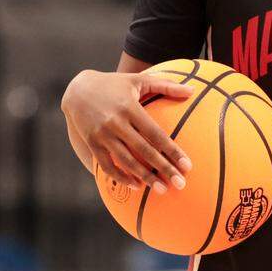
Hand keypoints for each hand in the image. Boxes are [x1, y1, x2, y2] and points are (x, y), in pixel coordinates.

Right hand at [61, 69, 193, 193]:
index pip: (155, 133)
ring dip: (145, 177)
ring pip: (126, 161)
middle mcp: (116, 122)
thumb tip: (192, 90)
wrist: (78, 89)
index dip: (172, 150)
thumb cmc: (115, 84)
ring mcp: (102, 134)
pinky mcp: (92, 143)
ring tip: (162, 190)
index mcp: (130, 107)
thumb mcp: (139, 80)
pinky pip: (107, 165)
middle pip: (144, 151)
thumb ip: (166, 85)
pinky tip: (136, 185)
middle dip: (163, 169)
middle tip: (180, 184)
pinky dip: (121, 176)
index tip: (187, 165)